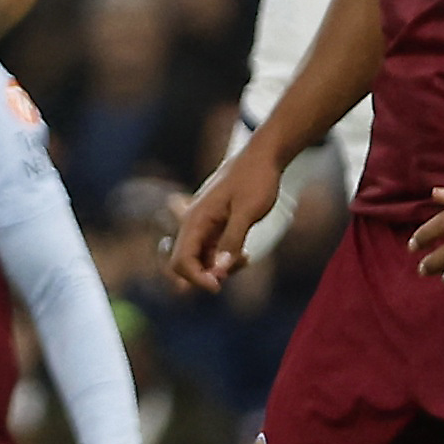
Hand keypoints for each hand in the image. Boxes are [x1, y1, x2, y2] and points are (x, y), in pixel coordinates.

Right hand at [169, 145, 281, 291]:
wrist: (263, 157)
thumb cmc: (255, 179)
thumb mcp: (247, 211)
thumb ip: (232, 240)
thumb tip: (220, 271)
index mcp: (195, 219)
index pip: (181, 261)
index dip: (196, 279)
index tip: (219, 286)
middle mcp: (194, 224)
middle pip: (186, 264)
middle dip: (207, 276)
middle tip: (236, 266)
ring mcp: (204, 227)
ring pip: (201, 261)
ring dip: (219, 269)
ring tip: (245, 258)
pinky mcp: (215, 228)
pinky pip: (212, 254)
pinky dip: (224, 261)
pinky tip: (244, 256)